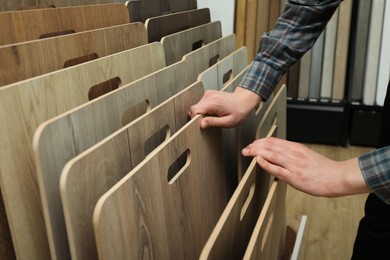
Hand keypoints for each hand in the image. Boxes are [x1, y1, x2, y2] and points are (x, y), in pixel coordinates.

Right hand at [188, 86, 260, 128]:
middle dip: (198, 117)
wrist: (244, 101)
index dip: (195, 119)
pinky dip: (204, 109)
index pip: (194, 110)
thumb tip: (201, 124)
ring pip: (196, 106)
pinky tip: (213, 111)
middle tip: (210, 121)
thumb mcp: (228, 122)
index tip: (201, 123)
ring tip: (213, 116)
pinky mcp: (208, 94)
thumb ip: (213, 123)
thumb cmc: (239, 111)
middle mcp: (209, 96)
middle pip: (194, 109)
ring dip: (202, 113)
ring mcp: (208, 94)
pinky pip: (200, 104)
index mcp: (213, 103)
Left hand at [242, 137, 370, 196]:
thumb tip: (278, 154)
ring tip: (248, 152)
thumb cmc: (323, 168)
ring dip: (256, 152)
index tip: (252, 144)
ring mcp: (293, 165)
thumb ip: (292, 154)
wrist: (337, 177)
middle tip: (246, 148)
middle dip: (254, 146)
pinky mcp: (294, 177)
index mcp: (296, 148)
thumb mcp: (306, 155)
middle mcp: (294, 154)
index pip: (273, 141)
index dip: (259, 142)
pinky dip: (266, 164)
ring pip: (271, 154)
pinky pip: (277, 169)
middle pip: (269, 145)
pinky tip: (258, 161)